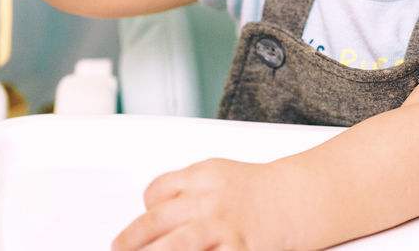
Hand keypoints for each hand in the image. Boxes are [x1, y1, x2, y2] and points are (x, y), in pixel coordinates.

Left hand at [112, 158, 290, 250]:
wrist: (298, 198)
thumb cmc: (255, 191)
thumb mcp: (218, 176)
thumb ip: (187, 191)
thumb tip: (152, 212)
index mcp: (203, 175)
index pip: (157, 191)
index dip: (145, 211)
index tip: (139, 228)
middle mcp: (210, 199)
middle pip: (157, 219)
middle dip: (131, 239)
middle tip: (119, 249)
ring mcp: (224, 226)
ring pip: (176, 245)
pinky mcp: (241, 249)